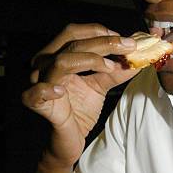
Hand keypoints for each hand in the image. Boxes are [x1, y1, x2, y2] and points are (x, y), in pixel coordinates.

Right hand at [22, 23, 138, 166]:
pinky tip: (61, 91)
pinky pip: (35, 93)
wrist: (69, 140)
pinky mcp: (37, 105)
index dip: (100, 32)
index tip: (125, 40)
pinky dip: (47, 89)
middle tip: (129, 46)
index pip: (74, 33)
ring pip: (61, 62)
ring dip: (90, 60)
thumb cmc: (80, 110)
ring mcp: (39, 83)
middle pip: (71, 43)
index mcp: (57, 55)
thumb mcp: (100, 86)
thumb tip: (137, 59)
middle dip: (103, 43)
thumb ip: (115, 72)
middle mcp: (45, 65)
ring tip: (111, 68)